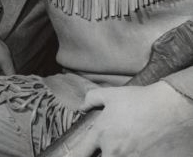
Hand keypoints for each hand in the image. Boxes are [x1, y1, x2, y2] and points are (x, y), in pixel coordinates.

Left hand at [78, 81, 192, 156]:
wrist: (169, 109)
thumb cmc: (140, 101)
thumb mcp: (111, 94)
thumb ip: (92, 99)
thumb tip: (82, 107)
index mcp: (101, 134)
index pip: (79, 153)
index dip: (76, 154)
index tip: (79, 154)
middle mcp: (113, 152)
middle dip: (101, 155)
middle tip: (108, 148)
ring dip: (120, 156)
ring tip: (128, 147)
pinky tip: (140, 151)